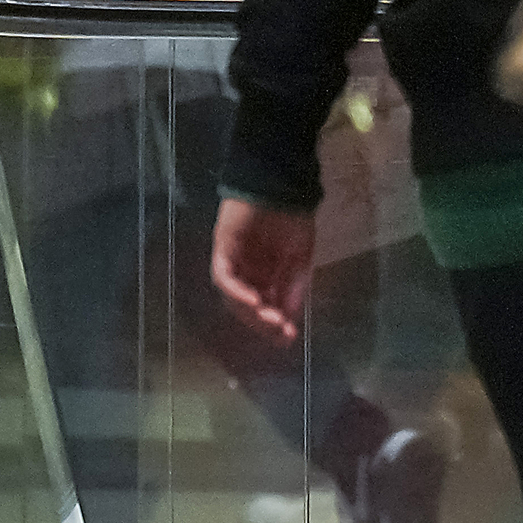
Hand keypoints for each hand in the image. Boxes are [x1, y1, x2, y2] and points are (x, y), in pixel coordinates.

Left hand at [210, 197, 317, 349]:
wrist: (282, 183)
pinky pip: (224, 276)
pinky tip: (254, 300)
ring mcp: (232, 259)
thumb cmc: (294, 217)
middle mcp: (246, 270)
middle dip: (262, 323)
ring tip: (270, 320)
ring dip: (250, 312)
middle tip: (280, 333)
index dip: (274, 324)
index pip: (264, 306)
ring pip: (232, 296)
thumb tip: (290, 318)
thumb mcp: (300, 257)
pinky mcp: (221, 247)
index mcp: (265, 273)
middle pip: (246, 306)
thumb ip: (293, 287)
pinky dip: (236, 291)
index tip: (288, 339)